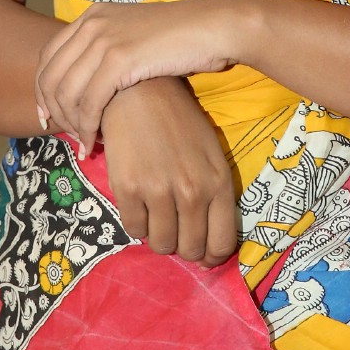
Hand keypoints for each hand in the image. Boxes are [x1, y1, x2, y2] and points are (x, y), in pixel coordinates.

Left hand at [34, 0, 240, 156]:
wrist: (213, 28)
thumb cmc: (181, 37)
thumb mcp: (134, 36)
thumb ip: (107, 52)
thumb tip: (89, 83)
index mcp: (92, 16)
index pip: (49, 56)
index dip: (43, 91)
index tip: (49, 117)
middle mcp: (92, 24)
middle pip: (51, 76)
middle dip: (53, 112)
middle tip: (66, 136)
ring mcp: (104, 39)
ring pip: (67, 93)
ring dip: (71, 124)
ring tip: (84, 142)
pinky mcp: (119, 59)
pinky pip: (89, 103)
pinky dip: (87, 128)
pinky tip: (95, 142)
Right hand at [100, 77, 238, 267]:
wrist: (140, 92)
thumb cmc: (179, 122)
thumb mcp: (210, 154)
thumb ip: (214, 196)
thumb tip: (208, 247)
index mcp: (218, 183)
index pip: (221, 245)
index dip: (211, 257)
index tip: (202, 255)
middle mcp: (192, 192)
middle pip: (190, 250)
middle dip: (183, 246)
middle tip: (175, 229)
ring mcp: (159, 192)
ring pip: (161, 245)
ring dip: (159, 235)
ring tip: (156, 213)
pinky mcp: (129, 188)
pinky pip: (134, 230)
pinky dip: (136, 224)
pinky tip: (138, 202)